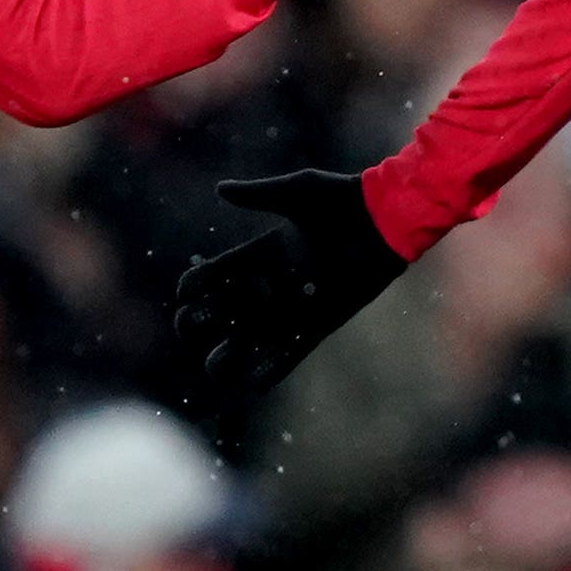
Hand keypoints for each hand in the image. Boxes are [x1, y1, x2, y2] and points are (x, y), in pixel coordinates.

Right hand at [174, 169, 408, 392]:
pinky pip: (290, 354)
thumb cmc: (342, 201)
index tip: (185, 291)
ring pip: (251, 339)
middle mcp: (274, 283)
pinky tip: (251, 381)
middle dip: (202, 321)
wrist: (385, 222)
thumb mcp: (297, 192)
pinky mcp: (318, 324)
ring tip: (215, 364)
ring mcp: (294, 306)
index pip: (219, 273)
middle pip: (226, 311)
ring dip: (230, 354)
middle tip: (191, 324)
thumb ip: (258, 194)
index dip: (197, 283)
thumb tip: (219, 189)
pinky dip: (270, 370)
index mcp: (264, 253)